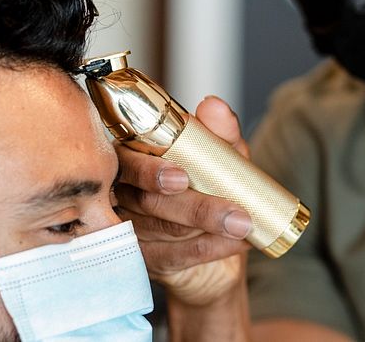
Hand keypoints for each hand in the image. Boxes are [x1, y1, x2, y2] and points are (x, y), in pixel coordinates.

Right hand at [115, 95, 251, 305]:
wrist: (212, 236)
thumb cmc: (207, 183)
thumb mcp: (218, 154)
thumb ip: (216, 131)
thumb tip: (214, 107)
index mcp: (130, 156)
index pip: (128, 163)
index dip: (151, 172)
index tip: (182, 177)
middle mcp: (121, 192)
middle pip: (148, 201)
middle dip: (196, 208)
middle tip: (235, 214)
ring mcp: (128, 228)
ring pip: (163, 229)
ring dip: (208, 229)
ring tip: (244, 226)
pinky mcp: (142, 257)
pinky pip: (173, 256)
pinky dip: (208, 249)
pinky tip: (235, 244)